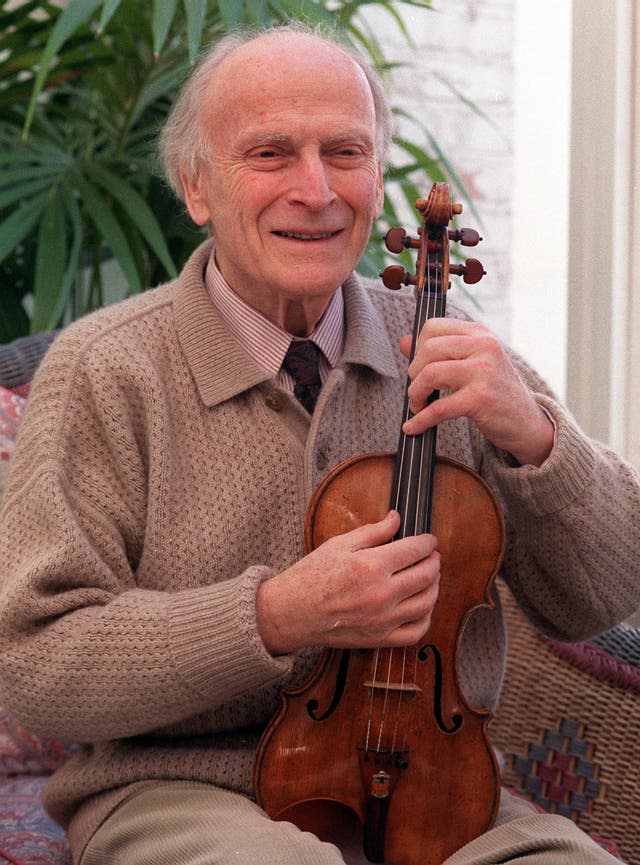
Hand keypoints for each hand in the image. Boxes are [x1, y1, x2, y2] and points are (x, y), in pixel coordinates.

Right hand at [256, 511, 439, 655]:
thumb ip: (373, 532)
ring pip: (427, 603)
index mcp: (371, 566)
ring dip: (435, 587)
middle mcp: (381, 594)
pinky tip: (423, 606)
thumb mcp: (339, 545)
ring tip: (430, 577)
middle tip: (432, 556)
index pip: (414, 551)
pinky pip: (416, 632)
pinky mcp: (379, 639)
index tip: (429, 540)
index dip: (428, 542)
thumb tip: (396, 518)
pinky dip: (426, 618)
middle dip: (435, 562)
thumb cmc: (311, 576)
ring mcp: (382, 620)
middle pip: (426, 576)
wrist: (291, 612)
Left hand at [399, 318, 553, 466]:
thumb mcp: (470, 364)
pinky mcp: (481, 398)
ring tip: (418, 406)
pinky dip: (420, 420)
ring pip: (430, 374)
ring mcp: (484, 371)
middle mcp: (484, 346)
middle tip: (418, 391)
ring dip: (415, 394)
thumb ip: (439, 351)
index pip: (433, 327)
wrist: (527, 422)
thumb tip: (404, 341)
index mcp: (480, 333)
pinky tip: (413, 427)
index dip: (417, 348)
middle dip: (414, 373)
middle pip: (428, 349)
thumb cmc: (496, 392)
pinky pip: (439, 408)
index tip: (418, 367)